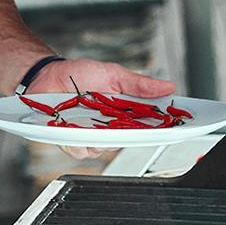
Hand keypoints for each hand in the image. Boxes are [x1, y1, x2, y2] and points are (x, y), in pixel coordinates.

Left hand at [28, 58, 176, 160]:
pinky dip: (78, 139)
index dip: (164, 129)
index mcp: (124, 114)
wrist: (47, 75)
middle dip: (132, 133)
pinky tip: (74, 126)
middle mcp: (110, 129)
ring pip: (105, 149)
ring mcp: (91, 137)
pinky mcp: (71, 141)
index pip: (149, 126)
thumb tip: (168, 86)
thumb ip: (139, 84)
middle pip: (129, 141)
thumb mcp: (113, 74)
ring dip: (101, 135)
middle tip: (127, 120)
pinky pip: (81, 150)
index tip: (179, 127)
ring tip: (92, 117)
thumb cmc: (79, 75)